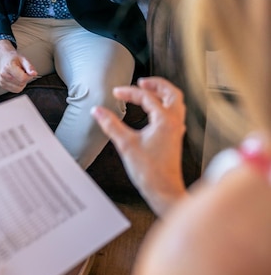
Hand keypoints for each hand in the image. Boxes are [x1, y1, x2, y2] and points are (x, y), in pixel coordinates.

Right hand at [0, 40, 38, 92]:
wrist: (5, 58)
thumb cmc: (14, 58)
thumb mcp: (24, 59)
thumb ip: (29, 67)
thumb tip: (34, 73)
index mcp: (9, 67)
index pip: (23, 78)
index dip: (29, 76)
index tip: (29, 72)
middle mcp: (4, 75)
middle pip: (21, 84)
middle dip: (25, 79)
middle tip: (23, 72)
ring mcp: (2, 81)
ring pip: (18, 89)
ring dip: (22, 83)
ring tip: (19, 75)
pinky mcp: (2, 85)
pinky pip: (15, 90)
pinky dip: (18, 86)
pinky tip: (16, 79)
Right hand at [92, 77, 187, 216]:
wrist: (164, 192)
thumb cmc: (150, 172)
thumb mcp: (126, 145)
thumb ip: (111, 125)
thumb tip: (97, 111)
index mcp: (165, 120)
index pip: (147, 97)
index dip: (129, 92)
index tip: (115, 93)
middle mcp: (174, 122)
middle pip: (171, 93)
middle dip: (156, 84)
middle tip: (141, 81)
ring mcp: (177, 130)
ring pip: (175, 102)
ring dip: (162, 93)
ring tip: (148, 91)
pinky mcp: (175, 138)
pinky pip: (174, 113)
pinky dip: (165, 105)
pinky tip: (154, 111)